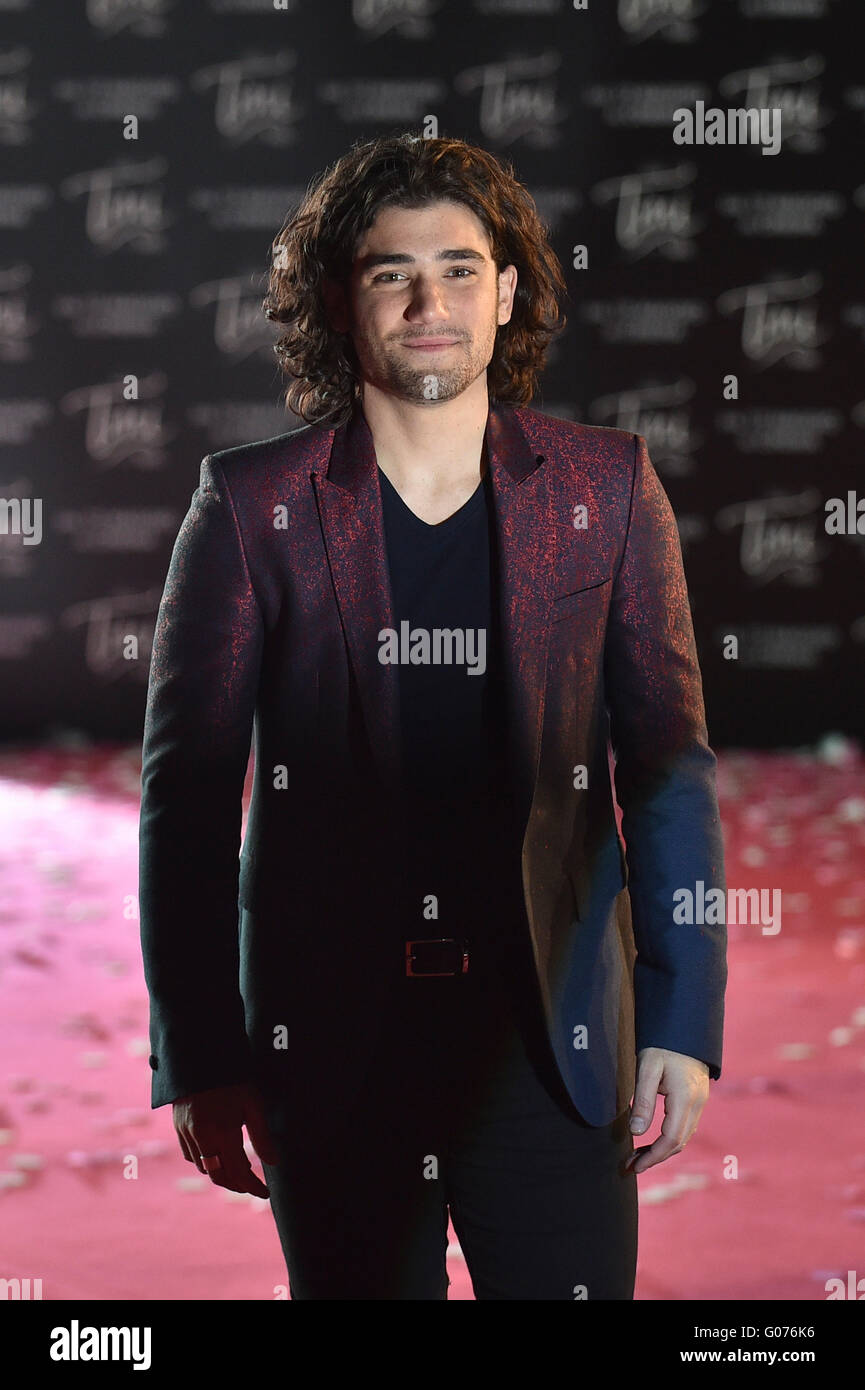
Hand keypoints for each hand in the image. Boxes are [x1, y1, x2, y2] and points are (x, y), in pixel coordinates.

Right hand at [173, 1082, 279, 1196]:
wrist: (201, 1057)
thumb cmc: (233, 1079)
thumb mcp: (253, 1104)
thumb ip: (262, 1137)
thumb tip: (274, 1163)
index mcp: (223, 1132)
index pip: (239, 1172)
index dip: (252, 1186)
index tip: (264, 1193)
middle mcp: (202, 1137)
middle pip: (218, 1176)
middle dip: (235, 1185)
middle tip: (250, 1186)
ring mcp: (187, 1133)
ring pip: (203, 1167)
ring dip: (220, 1174)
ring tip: (237, 1171)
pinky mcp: (178, 1127)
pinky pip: (190, 1155)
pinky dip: (204, 1161)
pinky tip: (217, 1155)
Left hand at [625, 1047, 709, 1174]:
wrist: (685, 1027)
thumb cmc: (663, 1044)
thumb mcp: (648, 1067)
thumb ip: (643, 1099)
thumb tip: (636, 1131)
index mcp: (686, 1097)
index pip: (671, 1138)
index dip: (654, 1156)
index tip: (636, 1166)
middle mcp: (697, 1103)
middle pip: (679, 1142)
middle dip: (657, 1157)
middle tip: (633, 1165)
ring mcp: (700, 1102)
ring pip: (684, 1136)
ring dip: (663, 1150)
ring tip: (639, 1155)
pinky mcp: (697, 1099)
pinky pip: (686, 1126)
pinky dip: (670, 1138)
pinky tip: (654, 1139)